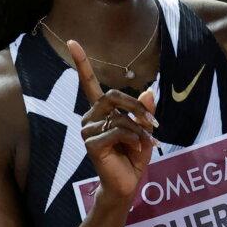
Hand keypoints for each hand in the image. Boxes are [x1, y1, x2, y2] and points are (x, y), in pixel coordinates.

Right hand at [69, 39, 157, 199]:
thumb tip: (149, 91)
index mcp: (100, 111)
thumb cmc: (133, 157)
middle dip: (137, 108)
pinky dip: (134, 138)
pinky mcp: (91, 144)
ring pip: (118, 117)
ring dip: (140, 129)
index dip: (81, 62)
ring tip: (149, 142)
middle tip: (154, 124)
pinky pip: (117, 131)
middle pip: (113, 96)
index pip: (89, 83)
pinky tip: (138, 149)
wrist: (126, 185)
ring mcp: (87, 131)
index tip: (72, 41)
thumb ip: (145, 111)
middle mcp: (90, 118)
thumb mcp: (144, 130)